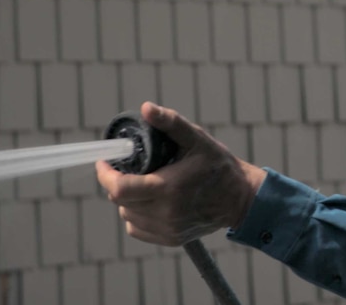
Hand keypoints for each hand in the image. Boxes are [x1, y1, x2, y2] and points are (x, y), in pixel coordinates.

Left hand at [96, 101, 266, 245]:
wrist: (240, 198)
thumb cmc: (218, 165)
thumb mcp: (197, 139)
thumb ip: (170, 123)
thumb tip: (146, 108)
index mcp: (168, 188)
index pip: (119, 188)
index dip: (105, 175)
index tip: (104, 162)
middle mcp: (166, 213)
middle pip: (121, 201)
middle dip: (117, 183)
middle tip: (127, 168)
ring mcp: (168, 228)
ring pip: (128, 215)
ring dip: (128, 199)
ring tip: (143, 183)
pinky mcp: (171, 238)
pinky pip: (138, 229)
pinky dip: (137, 214)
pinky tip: (151, 201)